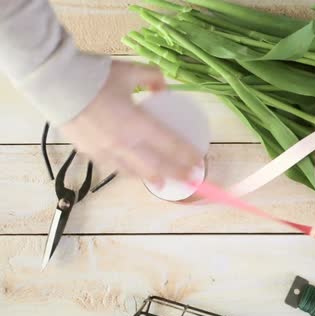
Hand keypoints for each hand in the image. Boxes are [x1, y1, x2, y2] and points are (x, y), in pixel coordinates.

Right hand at [59, 61, 201, 185]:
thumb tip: (164, 88)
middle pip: (156, 165)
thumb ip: (152, 78)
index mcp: (137, 123)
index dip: (186, 155)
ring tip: (162, 183)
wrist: (54, 83)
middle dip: (175, 173)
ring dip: (151, 177)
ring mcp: (105, 151)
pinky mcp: (89, 152)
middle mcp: (124, 142)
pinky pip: (112, 167)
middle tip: (188, 179)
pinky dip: (127, 171)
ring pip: (133, 171)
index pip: (169, 145)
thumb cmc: (94, 76)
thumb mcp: (130, 71)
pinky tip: (131, 172)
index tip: (198, 162)